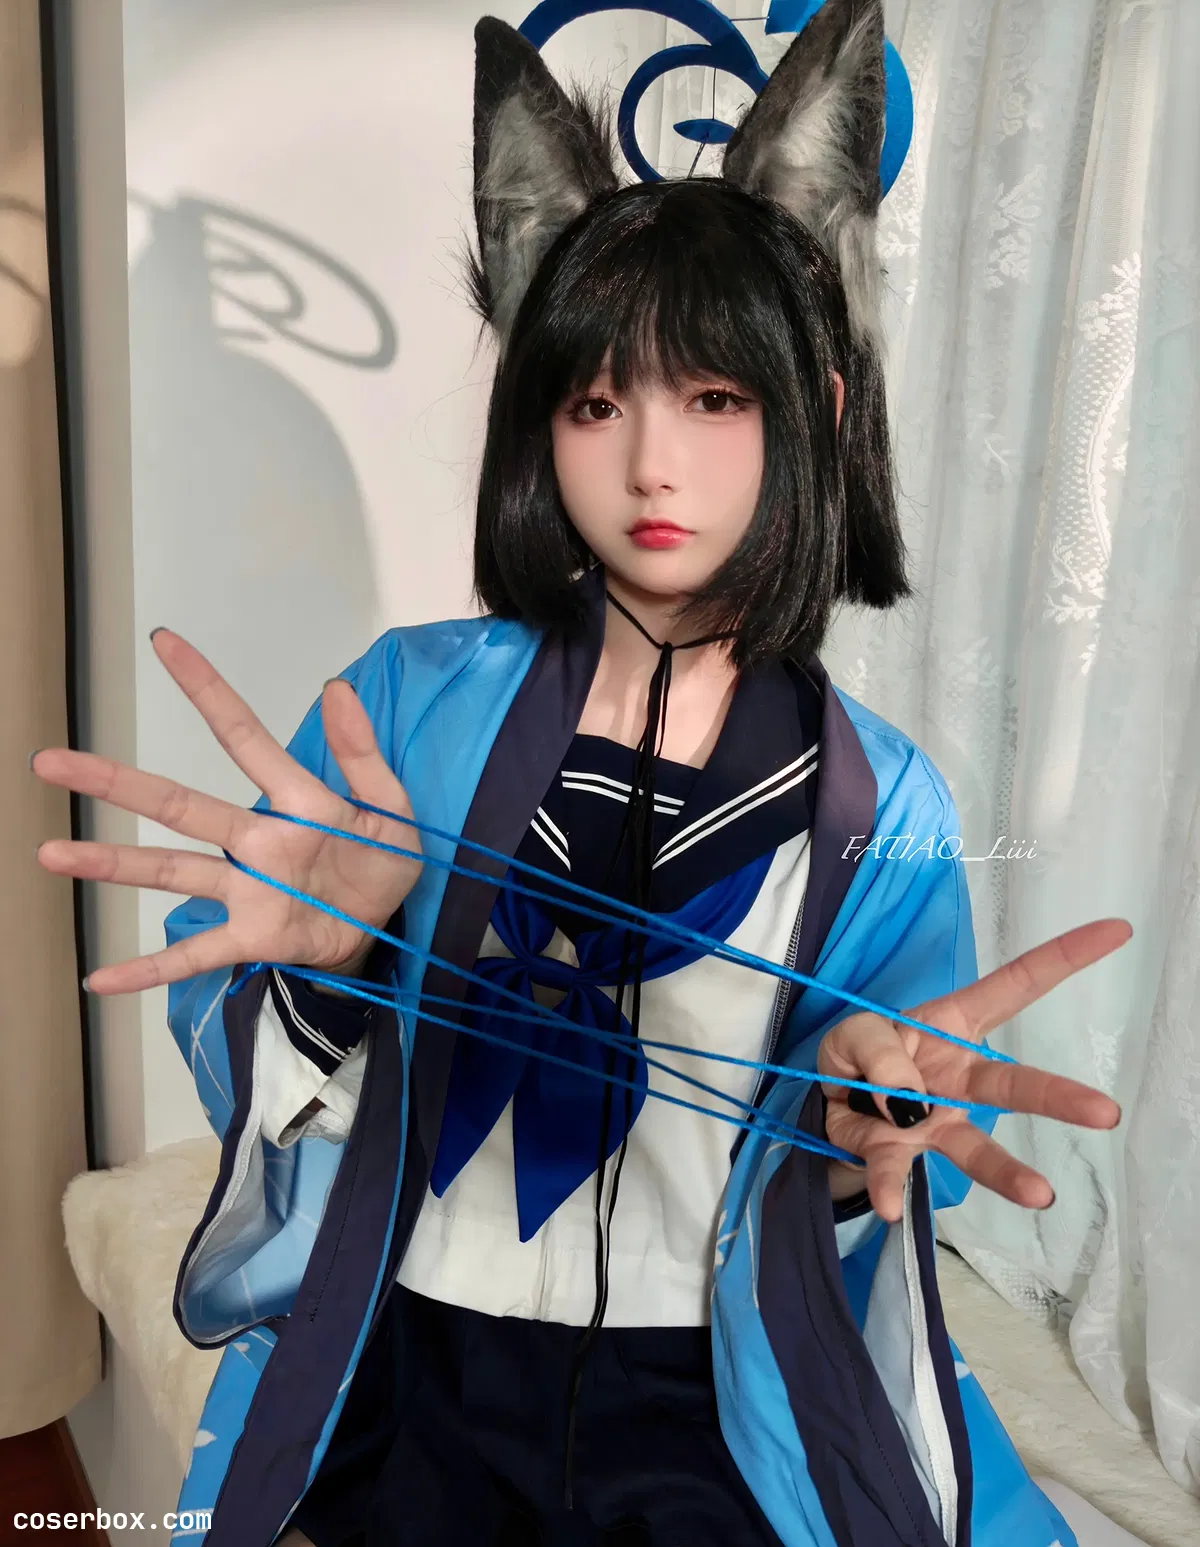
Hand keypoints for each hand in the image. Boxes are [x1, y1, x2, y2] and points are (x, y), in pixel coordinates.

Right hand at [32, 630, 420, 994]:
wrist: (391, 929)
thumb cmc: (385, 863)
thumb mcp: (391, 807)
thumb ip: (362, 755)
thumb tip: (337, 687)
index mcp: (295, 802)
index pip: (242, 736)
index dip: (205, 689)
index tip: (164, 642)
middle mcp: (256, 841)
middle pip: (177, 804)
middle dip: (115, 783)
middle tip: (51, 761)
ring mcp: (247, 890)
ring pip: (169, 871)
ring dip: (111, 864)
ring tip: (52, 854)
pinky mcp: (252, 936)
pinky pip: (194, 954)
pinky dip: (148, 970)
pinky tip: (101, 979)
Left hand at [817, 918, 1129, 1222]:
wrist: (825, 1104)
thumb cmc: (858, 1056)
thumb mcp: (855, 1029)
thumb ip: (876, 1049)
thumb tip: (909, 1097)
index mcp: (952, 1024)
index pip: (1014, 986)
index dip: (1061, 959)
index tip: (1116, 931)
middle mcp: (959, 1076)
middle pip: (1014, 1082)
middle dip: (1059, 1097)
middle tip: (1105, 1113)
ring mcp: (936, 1120)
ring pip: (977, 1144)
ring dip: (1006, 1170)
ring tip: (1040, 1193)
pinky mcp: (903, 1152)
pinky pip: (897, 1169)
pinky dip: (889, 1185)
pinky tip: (890, 1206)